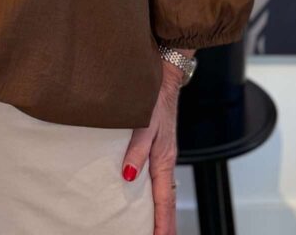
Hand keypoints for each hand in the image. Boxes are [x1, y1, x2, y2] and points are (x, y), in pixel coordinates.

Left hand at [120, 67, 182, 234]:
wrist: (163, 76)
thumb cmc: (153, 97)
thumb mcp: (144, 123)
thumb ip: (136, 149)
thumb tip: (128, 176)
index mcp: (164, 158)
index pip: (164, 200)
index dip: (163, 223)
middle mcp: (166, 159)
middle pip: (167, 200)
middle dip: (164, 224)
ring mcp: (163, 154)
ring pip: (164, 190)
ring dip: (161, 211)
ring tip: (155, 229)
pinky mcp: (159, 147)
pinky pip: (159, 178)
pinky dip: (157, 194)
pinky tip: (148, 197)